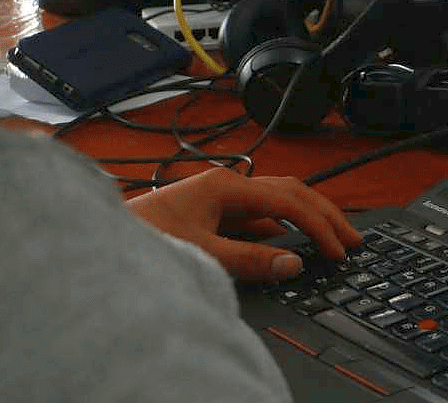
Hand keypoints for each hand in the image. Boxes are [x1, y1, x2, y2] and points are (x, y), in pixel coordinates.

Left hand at [126, 167, 361, 281]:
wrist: (94, 245)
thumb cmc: (141, 242)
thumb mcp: (200, 253)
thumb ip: (249, 260)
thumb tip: (293, 261)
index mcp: (225, 186)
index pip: (287, 202)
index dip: (318, 226)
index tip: (339, 250)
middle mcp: (225, 186)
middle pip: (288, 194)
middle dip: (323, 215)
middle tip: (352, 238)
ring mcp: (217, 200)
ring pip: (273, 204)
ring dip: (304, 220)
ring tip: (330, 239)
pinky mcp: (209, 216)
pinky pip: (254, 219)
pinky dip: (279, 231)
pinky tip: (287, 246)